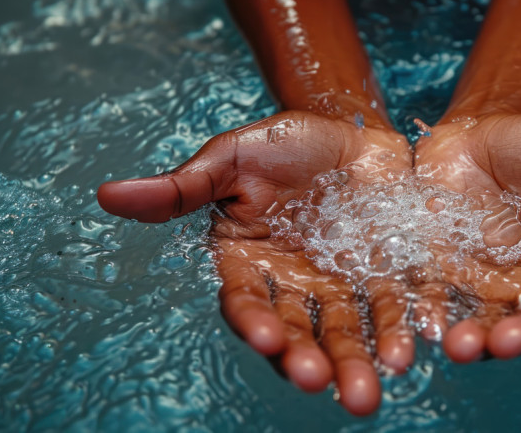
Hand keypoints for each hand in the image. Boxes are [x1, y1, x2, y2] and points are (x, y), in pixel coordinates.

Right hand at [98, 111, 416, 415]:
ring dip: (359, 360)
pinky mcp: (387, 273)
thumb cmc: (285, 143)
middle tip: (323, 383)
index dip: (254, 320)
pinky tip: (413, 348)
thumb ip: (183, 187)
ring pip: (349, 330)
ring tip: (369, 391)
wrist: (350, 130)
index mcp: (251, 262)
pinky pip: (395, 305)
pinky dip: (402, 328)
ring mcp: (343, 283)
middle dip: (311, 359)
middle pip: (300, 331)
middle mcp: (295, 283)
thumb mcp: (233, 157)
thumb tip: (107, 196)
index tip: (265, 337)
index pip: (247, 301)